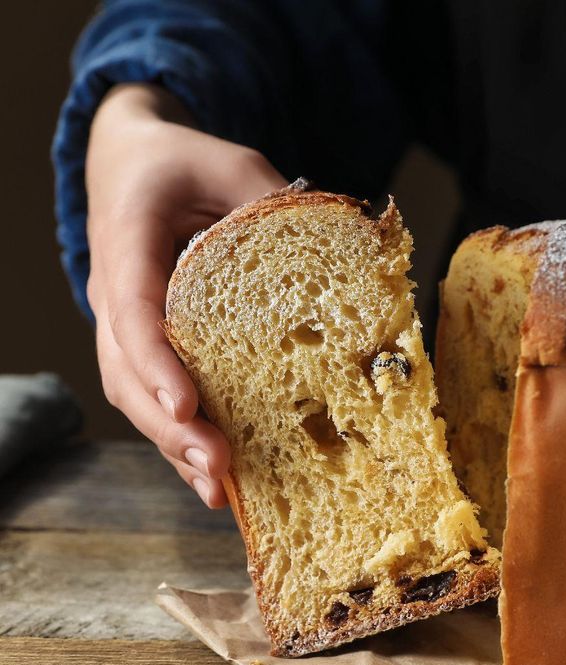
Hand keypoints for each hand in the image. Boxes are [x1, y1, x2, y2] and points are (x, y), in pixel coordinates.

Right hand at [85, 84, 287, 506]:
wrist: (133, 164)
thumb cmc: (183, 162)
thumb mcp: (233, 164)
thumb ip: (270, 205)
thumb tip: (338, 253)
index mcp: (127, 241)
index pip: (132, 309)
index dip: (155, 361)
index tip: (187, 404)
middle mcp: (115, 291)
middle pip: (125, 371)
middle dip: (169, 426)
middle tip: (217, 467)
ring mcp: (125, 323)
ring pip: (133, 395)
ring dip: (173, 445)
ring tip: (220, 489)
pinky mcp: (146, 344)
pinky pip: (152, 396)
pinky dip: (180, 436)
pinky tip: (218, 476)